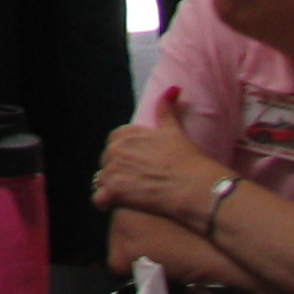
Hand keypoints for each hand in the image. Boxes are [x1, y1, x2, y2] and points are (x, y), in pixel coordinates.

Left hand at [92, 90, 232, 219]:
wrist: (194, 187)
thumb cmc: (187, 160)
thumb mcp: (175, 130)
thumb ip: (167, 109)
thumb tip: (173, 89)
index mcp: (126, 134)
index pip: (114, 141)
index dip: (125, 153)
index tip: (139, 162)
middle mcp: (115, 149)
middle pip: (106, 161)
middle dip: (118, 170)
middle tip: (138, 180)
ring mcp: (113, 170)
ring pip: (101, 180)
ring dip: (112, 187)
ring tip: (132, 194)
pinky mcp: (114, 192)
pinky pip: (98, 199)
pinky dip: (106, 203)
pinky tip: (119, 204)